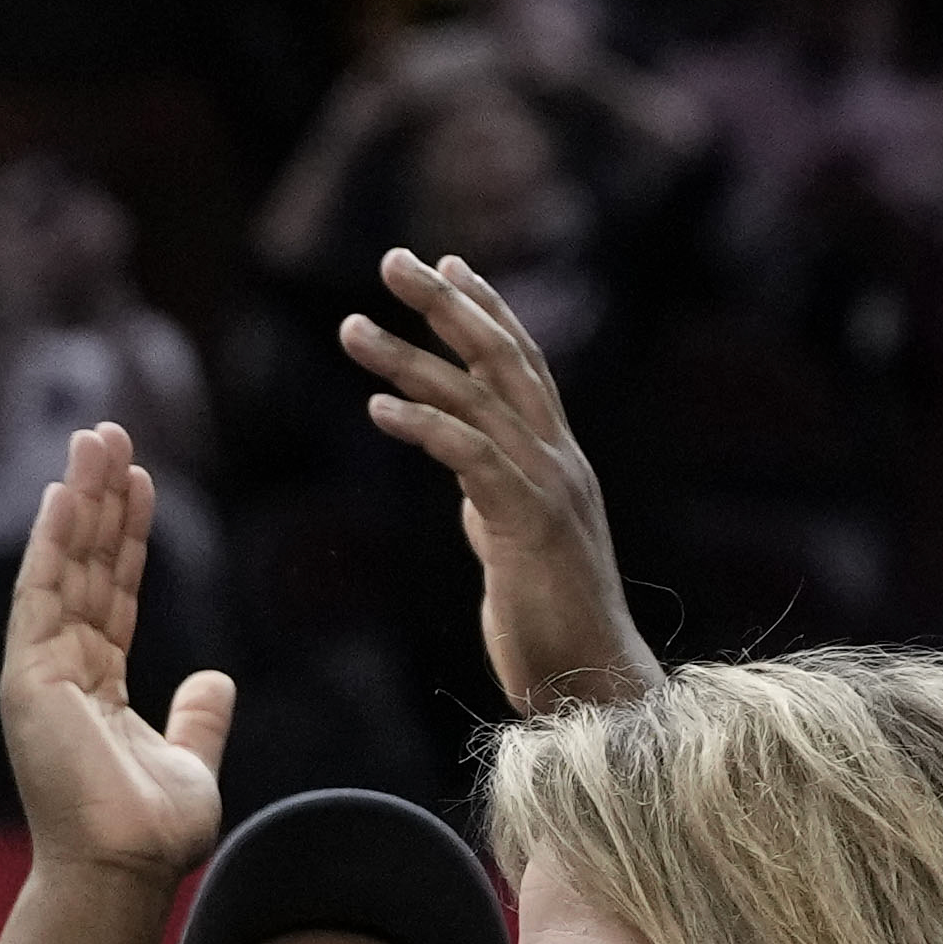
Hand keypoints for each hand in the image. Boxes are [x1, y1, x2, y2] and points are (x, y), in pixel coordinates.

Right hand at [2, 424, 231, 885]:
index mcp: (94, 689)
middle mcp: (61, 673)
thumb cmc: (151, 835)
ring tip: (94, 438)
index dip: (127, 535)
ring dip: (77, 500)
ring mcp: (41, 674)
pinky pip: (41, 595)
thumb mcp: (192, 761)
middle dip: (99, 498)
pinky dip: (52, 542)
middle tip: (109, 432)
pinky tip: (66, 492)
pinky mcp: (29, 680)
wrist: (123, 871)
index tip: (140, 479)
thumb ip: (199, 716)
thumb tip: (216, 677)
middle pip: (85, 567)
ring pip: (62, 568)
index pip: (113, 594)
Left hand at [343, 249, 657, 712]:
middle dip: (447, 304)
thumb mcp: (516, 542)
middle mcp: (559, 458)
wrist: (591, 685)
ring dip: (408, 359)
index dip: (486, 308)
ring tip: (351, 327)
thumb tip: (471, 478)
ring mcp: (548, 487)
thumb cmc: (551, 624)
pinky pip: (469, 459)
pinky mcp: (527, 525)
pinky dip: (423, 426)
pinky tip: (377, 408)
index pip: (522, 362)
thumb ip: (496, 499)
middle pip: (502, 357)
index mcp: (557, 457)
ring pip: (475, 400)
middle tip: (393, 259)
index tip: (444, 263)